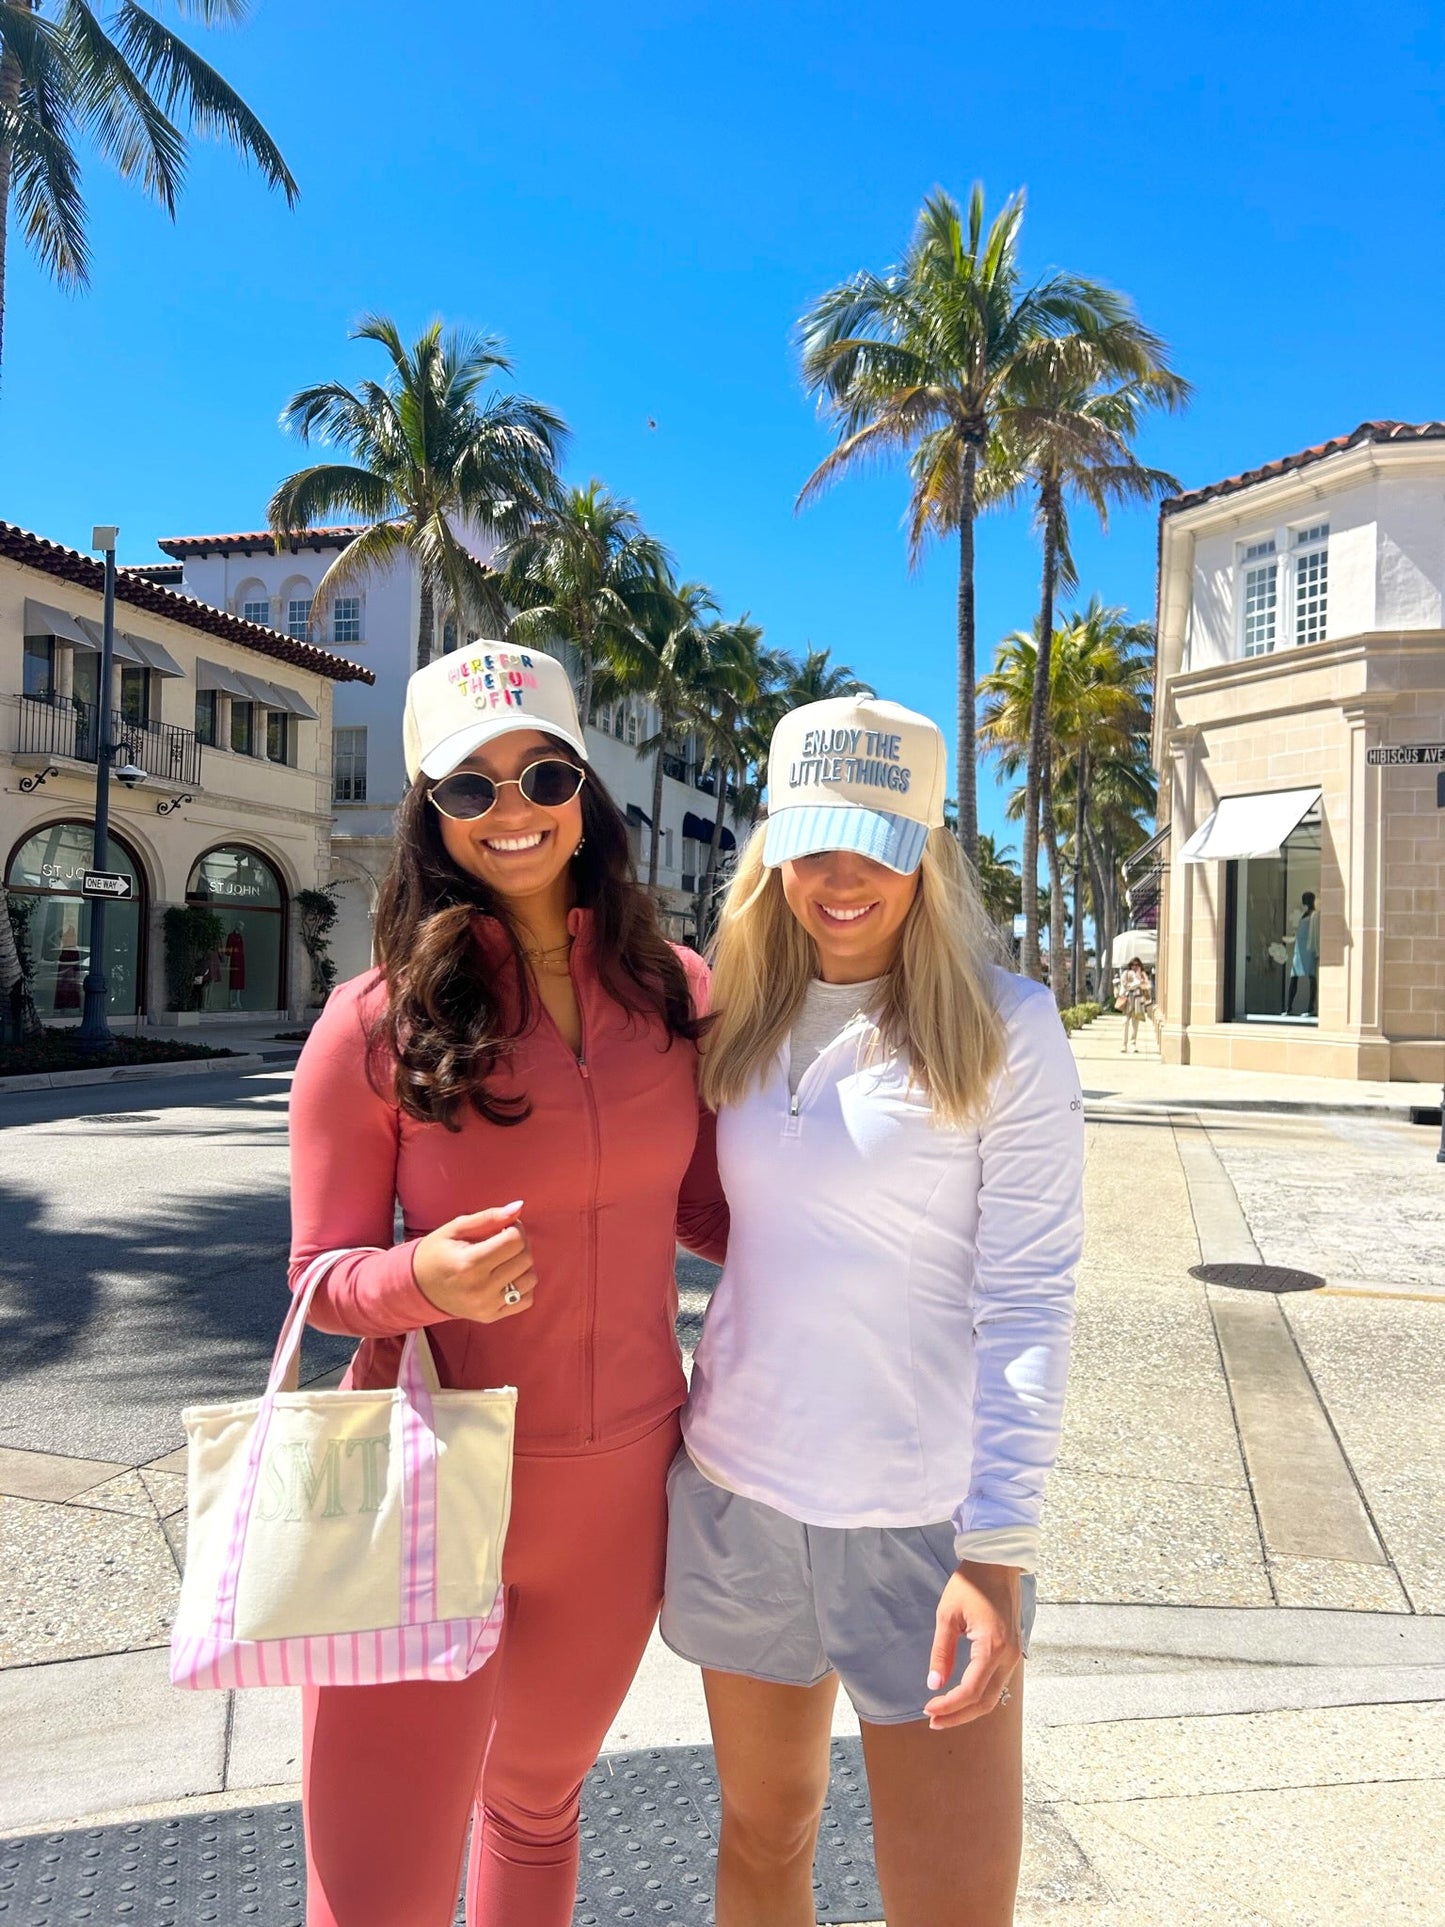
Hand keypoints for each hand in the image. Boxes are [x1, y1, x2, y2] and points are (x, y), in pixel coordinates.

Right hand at [413, 1202, 536, 1323]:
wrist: (418, 1288)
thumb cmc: (436, 1254)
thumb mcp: (455, 1229)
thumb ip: (488, 1217)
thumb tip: (519, 1207)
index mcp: (470, 1263)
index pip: (514, 1240)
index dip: (514, 1228)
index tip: (504, 1227)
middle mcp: (480, 1288)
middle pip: (525, 1258)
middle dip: (520, 1243)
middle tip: (504, 1240)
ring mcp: (487, 1306)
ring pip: (530, 1279)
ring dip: (523, 1264)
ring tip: (505, 1258)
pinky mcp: (491, 1317)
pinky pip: (526, 1300)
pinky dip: (523, 1286)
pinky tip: (507, 1276)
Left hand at [923, 1560, 1022, 1729]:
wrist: (997, 1563)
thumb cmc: (970, 1584)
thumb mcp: (947, 1615)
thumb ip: (942, 1652)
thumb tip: (934, 1684)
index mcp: (992, 1647)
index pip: (971, 1690)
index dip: (949, 1705)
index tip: (927, 1709)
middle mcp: (1008, 1656)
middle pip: (987, 1701)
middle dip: (960, 1715)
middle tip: (934, 1722)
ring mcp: (1014, 1655)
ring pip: (995, 1695)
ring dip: (970, 1708)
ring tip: (945, 1714)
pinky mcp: (1013, 1651)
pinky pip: (999, 1682)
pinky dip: (980, 1695)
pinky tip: (963, 1697)